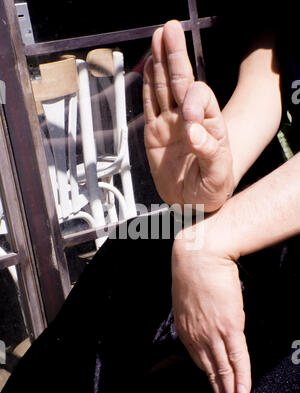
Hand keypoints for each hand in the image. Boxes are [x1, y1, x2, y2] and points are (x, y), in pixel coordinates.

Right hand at [143, 20, 233, 211]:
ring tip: (159, 37)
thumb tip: (194, 133)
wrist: (192, 204)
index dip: (193, 101)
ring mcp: (171, 125)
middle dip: (175, 56)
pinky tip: (148, 66)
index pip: (200, 99)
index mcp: (209, 126)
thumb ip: (210, 153)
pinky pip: (149, 105)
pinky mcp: (155, 133)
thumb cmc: (210, 190)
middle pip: (181, 82)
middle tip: (170, 29)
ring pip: (163, 88)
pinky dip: (147, 86)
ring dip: (160, 63)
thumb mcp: (218, 176)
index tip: (188, 121)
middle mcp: (189, 120)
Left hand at [171, 212, 250, 392]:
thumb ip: (194, 316)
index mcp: (185, 330)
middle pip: (209, 372)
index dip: (210, 380)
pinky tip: (242, 392)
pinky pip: (236, 356)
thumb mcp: (187, 298)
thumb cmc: (193, 272)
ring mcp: (212, 332)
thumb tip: (205, 323)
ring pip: (222, 370)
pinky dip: (240, 375)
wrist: (199, 255)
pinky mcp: (229, 324)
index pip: (199, 361)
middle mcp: (196, 336)